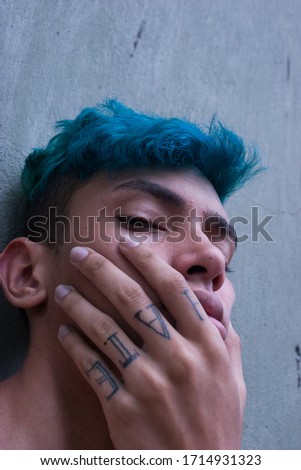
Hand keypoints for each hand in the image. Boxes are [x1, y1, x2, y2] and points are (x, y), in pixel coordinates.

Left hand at [54, 239, 245, 449]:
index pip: (173, 289)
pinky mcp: (124, 406)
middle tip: (80, 253)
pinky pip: (92, 366)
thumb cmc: (217, 425)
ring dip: (79, 306)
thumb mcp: (234, 380)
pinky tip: (65, 333)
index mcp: (207, 345)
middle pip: (133, 300)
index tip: (126, 243)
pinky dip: (76, 346)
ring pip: (105, 329)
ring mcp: (149, 382)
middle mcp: (178, 357)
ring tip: (62, 291)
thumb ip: (226, 341)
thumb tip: (218, 309)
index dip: (147, 261)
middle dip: (102, 270)